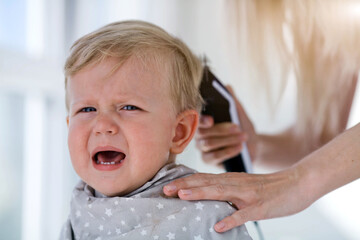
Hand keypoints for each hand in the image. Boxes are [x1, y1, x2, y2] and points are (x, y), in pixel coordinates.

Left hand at [163, 169, 313, 231]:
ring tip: (182, 196)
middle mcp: (236, 183)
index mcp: (231, 180)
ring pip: (221, 192)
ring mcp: (248, 195)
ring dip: (201, 194)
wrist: (296, 183)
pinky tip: (218, 227)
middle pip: (206, 183)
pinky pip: (244, 214)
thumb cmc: (268, 188)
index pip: (203, 179)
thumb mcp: (244, 186)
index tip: (167, 185)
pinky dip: (231, 219)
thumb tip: (208, 197)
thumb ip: (227, 190)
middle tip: (165, 189)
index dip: (185, 181)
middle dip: (185, 185)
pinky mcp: (260, 206)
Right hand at [195, 86, 256, 165]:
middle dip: (221, 129)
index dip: (200, 119)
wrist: (253, 146)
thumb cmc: (243, 127)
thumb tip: (228, 87)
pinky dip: (228, 151)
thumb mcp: (240, 114)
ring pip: (209, 144)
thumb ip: (233, 102)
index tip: (211, 120)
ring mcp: (201, 147)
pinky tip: (240, 147)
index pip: (194, 118)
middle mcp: (198, 133)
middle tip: (237, 127)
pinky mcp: (207, 159)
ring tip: (243, 137)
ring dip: (227, 140)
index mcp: (202, 120)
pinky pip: (214, 156)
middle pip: (202, 132)